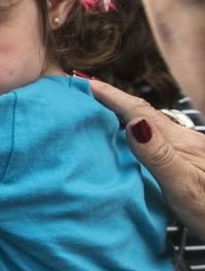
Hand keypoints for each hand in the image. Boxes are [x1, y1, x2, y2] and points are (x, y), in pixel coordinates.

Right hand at [88, 79, 204, 235]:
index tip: (83, 84)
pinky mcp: (188, 165)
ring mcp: (187, 152)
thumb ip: (159, 156)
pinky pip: (153, 142)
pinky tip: (127, 141)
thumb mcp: (186, 186)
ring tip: (96, 113)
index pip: (139, 111)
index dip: (110, 96)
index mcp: (179, 142)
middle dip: (111, 101)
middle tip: (82, 94)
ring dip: (121, 117)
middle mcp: (182, 141)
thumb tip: (133, 123)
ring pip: (148, 127)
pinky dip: (133, 135)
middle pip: (141, 114)